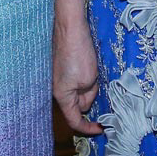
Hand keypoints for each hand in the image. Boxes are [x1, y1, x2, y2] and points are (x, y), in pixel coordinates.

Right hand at [52, 7, 102, 135]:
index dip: (88, 128)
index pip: (74, 120)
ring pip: (76, 91)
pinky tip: (88, 65)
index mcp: (61, 96)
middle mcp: (56, 89)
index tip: (101, 129)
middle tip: (99, 86)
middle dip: (90, 99)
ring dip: (88, 87)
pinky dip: (84, 79)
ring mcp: (57, 77)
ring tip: (92, 70)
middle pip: (76, 105)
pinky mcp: (61, 67)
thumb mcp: (89, 79)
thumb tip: (85, 102)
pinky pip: (74, 80)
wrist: (69, 26)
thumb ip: (88, 95)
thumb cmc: (78, 54)